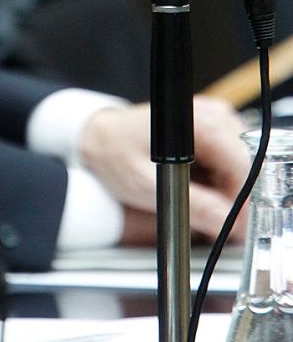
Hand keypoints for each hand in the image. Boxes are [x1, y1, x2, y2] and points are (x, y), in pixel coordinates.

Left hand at [79, 97, 249, 243]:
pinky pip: (226, 160)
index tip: (229, 226)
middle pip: (242, 166)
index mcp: (198, 123)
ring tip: (193, 201)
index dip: (239, 201)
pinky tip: (194, 185)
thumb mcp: (147, 187)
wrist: (98, 138)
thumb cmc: (114, 153)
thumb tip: (226, 224)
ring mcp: (212, 118)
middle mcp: (211, 115)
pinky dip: (215, 178)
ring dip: (222, 190)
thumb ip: (190, 205)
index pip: (241, 166)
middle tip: (209, 222)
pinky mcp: (209, 127)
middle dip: (229, 198)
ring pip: (236, 166)